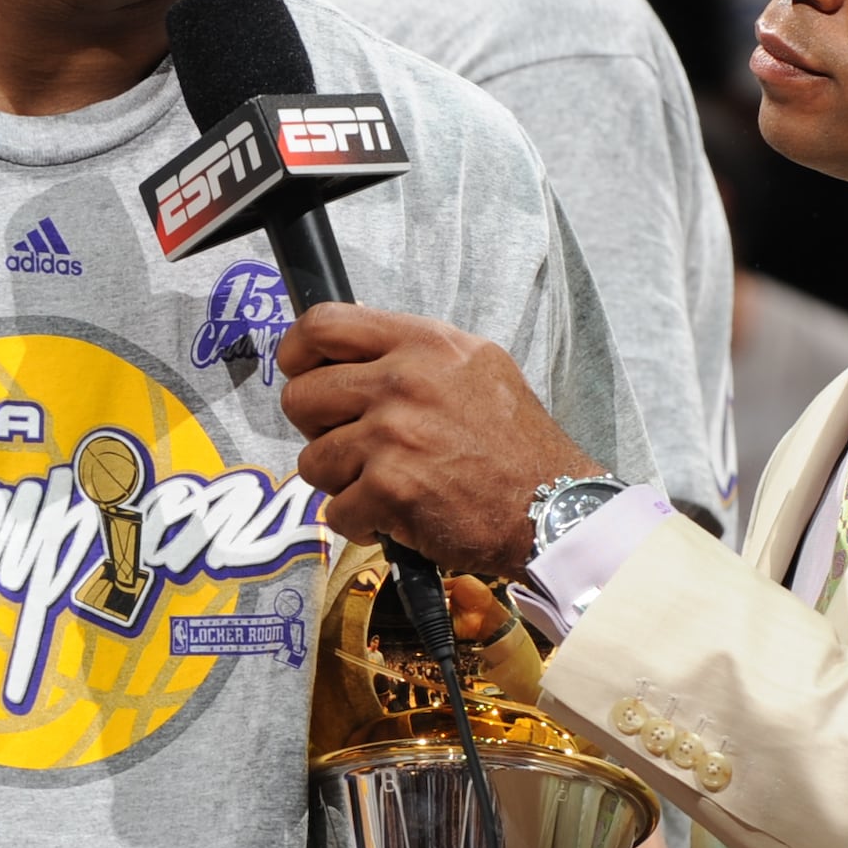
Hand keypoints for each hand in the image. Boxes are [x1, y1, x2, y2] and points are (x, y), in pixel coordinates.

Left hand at [278, 303, 594, 578]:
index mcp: (424, 343)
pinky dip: (361, 523)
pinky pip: (335, 511)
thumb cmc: (517, 444)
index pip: (323, 324)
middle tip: (351, 444)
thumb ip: (413, 353)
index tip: (298, 372)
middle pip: (301, 396)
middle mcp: (405, 381)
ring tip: (384, 485)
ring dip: (340, 482)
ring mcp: (394, 435)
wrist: (551, 507)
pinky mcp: (389, 490)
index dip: (296, 351)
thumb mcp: (476, 367)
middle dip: (316, 429)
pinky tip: (396, 517)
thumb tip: (350, 351)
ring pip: (312, 461)